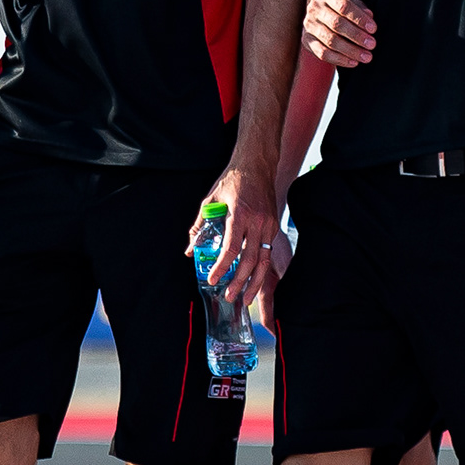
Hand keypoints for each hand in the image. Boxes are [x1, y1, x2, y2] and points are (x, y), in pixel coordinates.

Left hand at [199, 165, 289, 321]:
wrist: (257, 165)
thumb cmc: (232, 181)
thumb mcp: (211, 201)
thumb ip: (200, 226)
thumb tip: (191, 250)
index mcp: (240, 214)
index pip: (232, 247)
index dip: (222, 266)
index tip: (213, 278)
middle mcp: (258, 221)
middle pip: (250, 260)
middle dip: (239, 282)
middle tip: (229, 296)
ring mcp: (269, 225)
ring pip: (263, 261)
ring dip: (254, 283)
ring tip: (245, 298)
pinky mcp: (274, 226)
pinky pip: (268, 253)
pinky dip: (260, 270)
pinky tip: (253, 281)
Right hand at [302, 0, 375, 68]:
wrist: (319, 10)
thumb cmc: (340, 7)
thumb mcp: (352, 2)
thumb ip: (360, 9)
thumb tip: (369, 17)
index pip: (344, 6)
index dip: (360, 19)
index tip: (373, 29)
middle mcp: (315, 8)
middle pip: (337, 24)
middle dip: (357, 36)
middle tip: (372, 45)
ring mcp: (309, 25)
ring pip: (330, 41)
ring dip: (351, 51)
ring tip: (366, 56)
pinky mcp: (306, 40)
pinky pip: (322, 53)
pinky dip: (339, 59)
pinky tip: (353, 62)